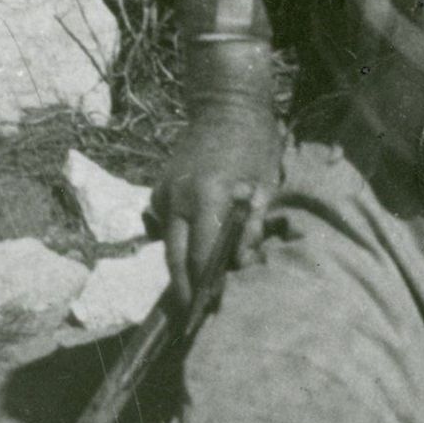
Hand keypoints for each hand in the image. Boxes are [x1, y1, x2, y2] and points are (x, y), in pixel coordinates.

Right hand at [155, 43, 281, 315]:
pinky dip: (178, 242)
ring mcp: (164, 193)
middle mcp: (178, 198)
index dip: (207, 285)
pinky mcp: (159, 189)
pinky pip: (166, 226)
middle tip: (190, 317)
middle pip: (175, 257)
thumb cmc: (254, 144)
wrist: (224, 105)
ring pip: (168, 243)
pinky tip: (191, 255)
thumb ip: (252, 228)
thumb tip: (243, 267)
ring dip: (180, 266)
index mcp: (208, 196)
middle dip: (183, 289)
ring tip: (192, 293)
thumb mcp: (265, 186)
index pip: (203, 254)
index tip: (212, 307)